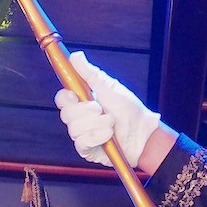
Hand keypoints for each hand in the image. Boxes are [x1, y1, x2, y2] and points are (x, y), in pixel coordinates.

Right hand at [56, 52, 162, 168]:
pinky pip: (81, 143)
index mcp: (83, 102)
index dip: (66, 97)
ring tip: (111, 123)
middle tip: (101, 109)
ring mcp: (83, 135)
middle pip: (66, 114)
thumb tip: (76, 56)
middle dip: (86, 111)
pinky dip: (97, 137)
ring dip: (97, 124)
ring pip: (74, 129)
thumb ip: (90, 74)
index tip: (76, 95)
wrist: (144, 132)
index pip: (62, 99)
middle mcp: (80, 118)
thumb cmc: (129, 109)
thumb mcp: (110, 88)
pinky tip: (109, 136)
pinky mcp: (88, 150)